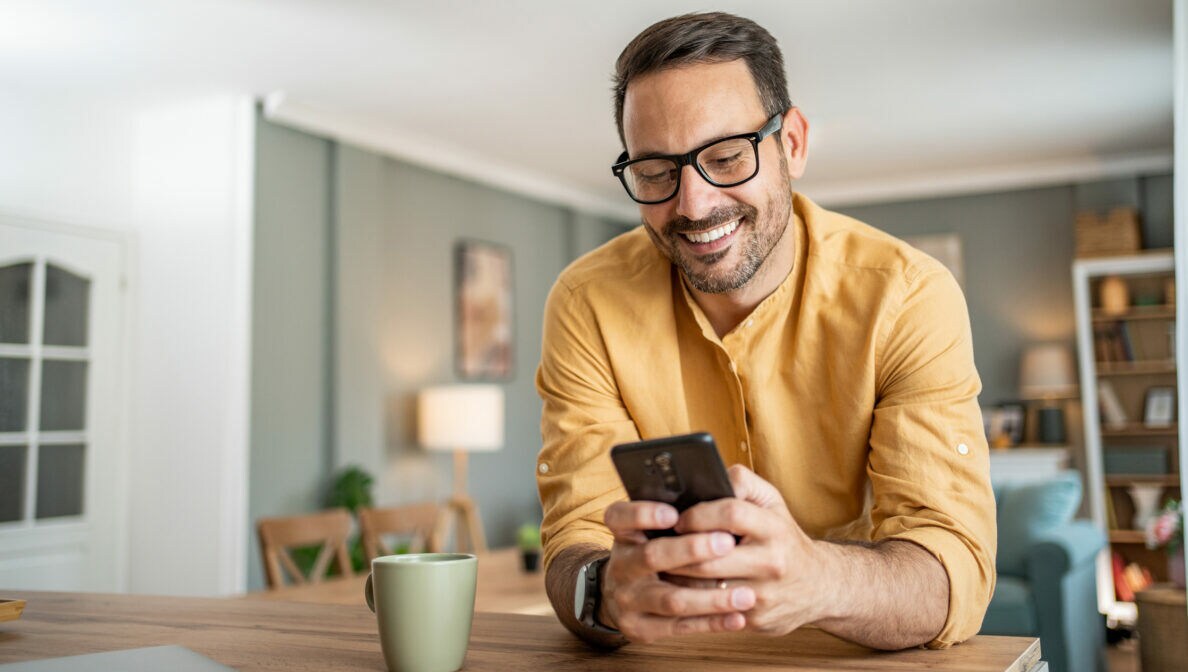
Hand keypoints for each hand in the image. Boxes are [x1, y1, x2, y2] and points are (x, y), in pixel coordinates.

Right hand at [600, 499, 756, 642]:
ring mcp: (628, 599)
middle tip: (726, 543)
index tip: (673, 513)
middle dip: (690, 549)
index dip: (643, 514)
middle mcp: (621, 566)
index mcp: (624, 534)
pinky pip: (679, 627)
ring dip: (711, 598)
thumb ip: (679, 512)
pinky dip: (711, 622)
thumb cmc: (657, 550)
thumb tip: (716, 497)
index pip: (620, 517)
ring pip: (671, 599)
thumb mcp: (653, 530)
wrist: (627, 597)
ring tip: (746, 595)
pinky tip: (738, 617)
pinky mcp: (640, 627)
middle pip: (652, 555)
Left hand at [670, 465, 830, 635]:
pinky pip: (713, 611)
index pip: (730, 513)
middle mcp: (772, 562)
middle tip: (658, 546)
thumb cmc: (783, 537)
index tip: (678, 519)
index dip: (698, 515)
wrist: (819, 586)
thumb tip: (708, 474)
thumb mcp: (772, 503)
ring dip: (678, 578)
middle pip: (710, 558)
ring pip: (705, 589)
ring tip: (662, 566)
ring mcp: (764, 594)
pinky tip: (679, 589)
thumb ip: (742, 483)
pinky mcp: (756, 620)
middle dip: (678, 552)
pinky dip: (691, 600)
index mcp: (774, 527)